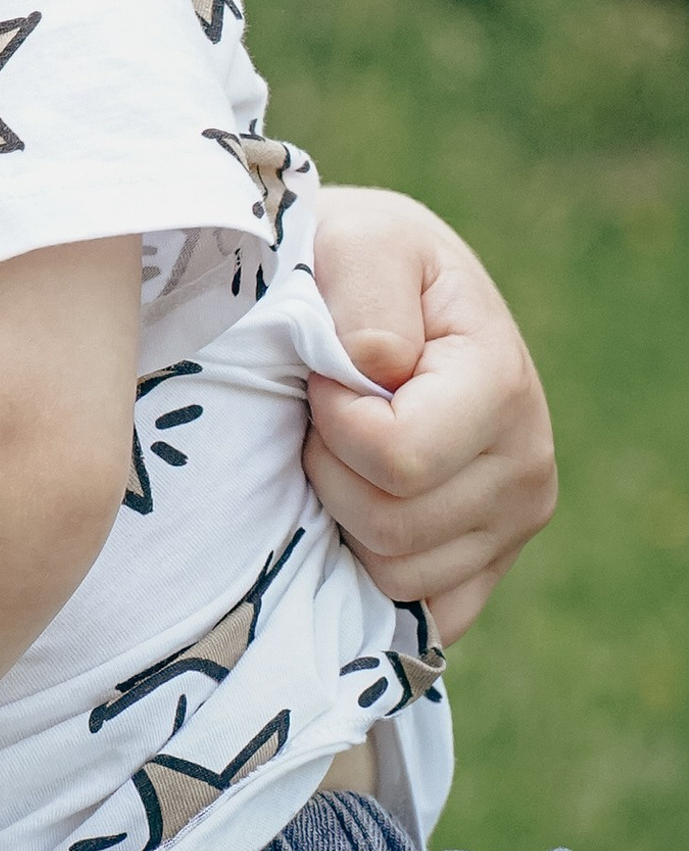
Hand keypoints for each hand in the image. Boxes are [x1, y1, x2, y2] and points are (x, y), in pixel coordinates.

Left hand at [307, 186, 556, 637]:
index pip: (398, 458)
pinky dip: (371, 569)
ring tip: (346, 446)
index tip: (322, 372)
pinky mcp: (486, 566)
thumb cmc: (358, 262)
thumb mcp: (358, 239)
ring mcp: (511, 524)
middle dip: (329, 467)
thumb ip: (367, 293)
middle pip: (391, 525)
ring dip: (343, 511)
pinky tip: (359, 504)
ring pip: (396, 572)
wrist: (374, 287)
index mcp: (501, 383)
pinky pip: (418, 611)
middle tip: (325, 411)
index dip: (333, 420)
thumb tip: (383, 370)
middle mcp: (527, 465)